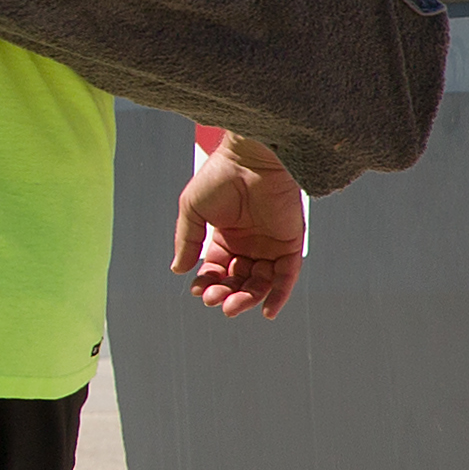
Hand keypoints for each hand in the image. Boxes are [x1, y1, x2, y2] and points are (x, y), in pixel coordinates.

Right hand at [172, 136, 305, 317]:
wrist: (251, 159)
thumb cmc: (219, 177)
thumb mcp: (192, 210)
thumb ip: (187, 240)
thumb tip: (177, 270)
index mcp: (226, 236)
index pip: (216, 269)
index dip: (206, 282)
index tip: (197, 290)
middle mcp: (249, 244)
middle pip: (237, 280)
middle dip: (225, 294)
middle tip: (214, 300)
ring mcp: (271, 245)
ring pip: (260, 283)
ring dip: (247, 298)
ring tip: (231, 305)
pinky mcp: (291, 243)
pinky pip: (287, 276)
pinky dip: (279, 295)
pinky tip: (268, 311)